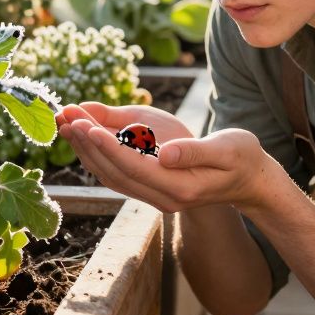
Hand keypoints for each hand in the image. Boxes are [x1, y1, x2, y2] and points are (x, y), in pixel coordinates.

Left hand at [54, 102, 277, 212]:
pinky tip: (85, 135)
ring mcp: (155, 196)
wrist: (249, 180)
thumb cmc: (242, 158)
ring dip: (86, 150)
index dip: (108, 146)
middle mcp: (163, 198)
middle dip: (88, 145)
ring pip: (111, 176)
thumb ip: (196, 152)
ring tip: (66, 122)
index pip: (135, 167)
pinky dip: (97, 154)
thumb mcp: (228, 150)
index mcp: (181, 188)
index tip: (86, 125)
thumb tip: (166, 154)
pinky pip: (116, 173)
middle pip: (115, 173)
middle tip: (65, 117)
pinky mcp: (150, 188)